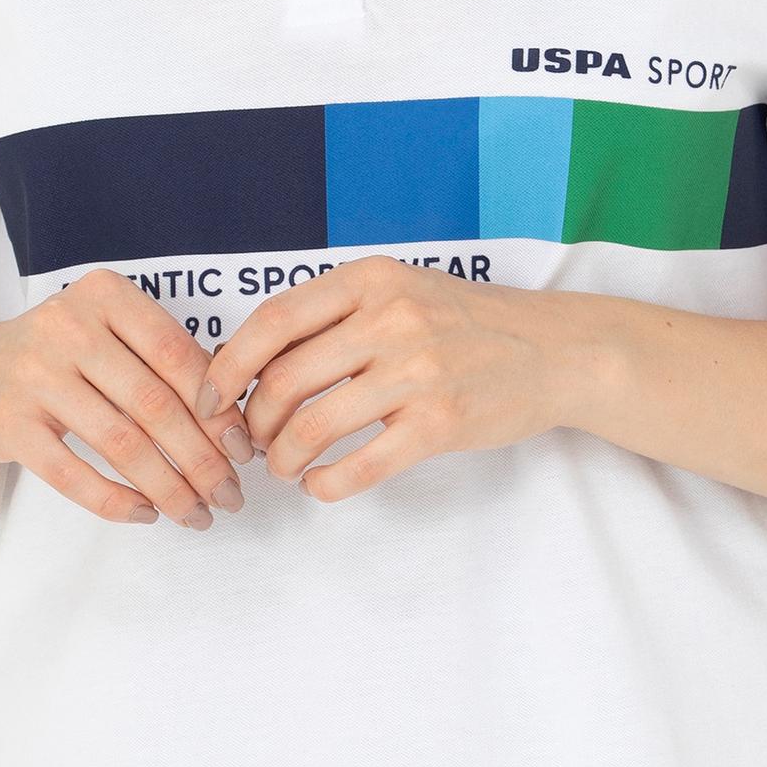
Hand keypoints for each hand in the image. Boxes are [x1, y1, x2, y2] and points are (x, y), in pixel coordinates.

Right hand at [0, 266, 256, 529]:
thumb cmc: (65, 361)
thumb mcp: (111, 336)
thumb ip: (167, 363)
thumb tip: (236, 428)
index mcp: (104, 294)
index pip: (177, 355)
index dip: (217, 408)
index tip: (243, 450)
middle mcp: (66, 325)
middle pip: (154, 404)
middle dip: (202, 460)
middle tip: (230, 496)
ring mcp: (31, 373)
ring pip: (120, 444)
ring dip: (169, 489)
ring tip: (197, 514)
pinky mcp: (6, 422)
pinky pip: (73, 475)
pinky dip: (117, 502)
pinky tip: (147, 514)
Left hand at [194, 254, 570, 502]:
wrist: (556, 350)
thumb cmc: (468, 324)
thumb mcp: (401, 292)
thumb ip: (337, 316)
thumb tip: (254, 362)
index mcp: (371, 280)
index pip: (273, 321)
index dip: (227, 365)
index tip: (210, 397)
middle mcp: (391, 319)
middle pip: (283, 380)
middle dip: (254, 422)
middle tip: (255, 441)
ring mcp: (417, 371)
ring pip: (312, 426)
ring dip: (284, 458)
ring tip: (286, 467)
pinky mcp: (441, 422)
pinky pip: (359, 465)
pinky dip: (326, 484)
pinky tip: (323, 485)